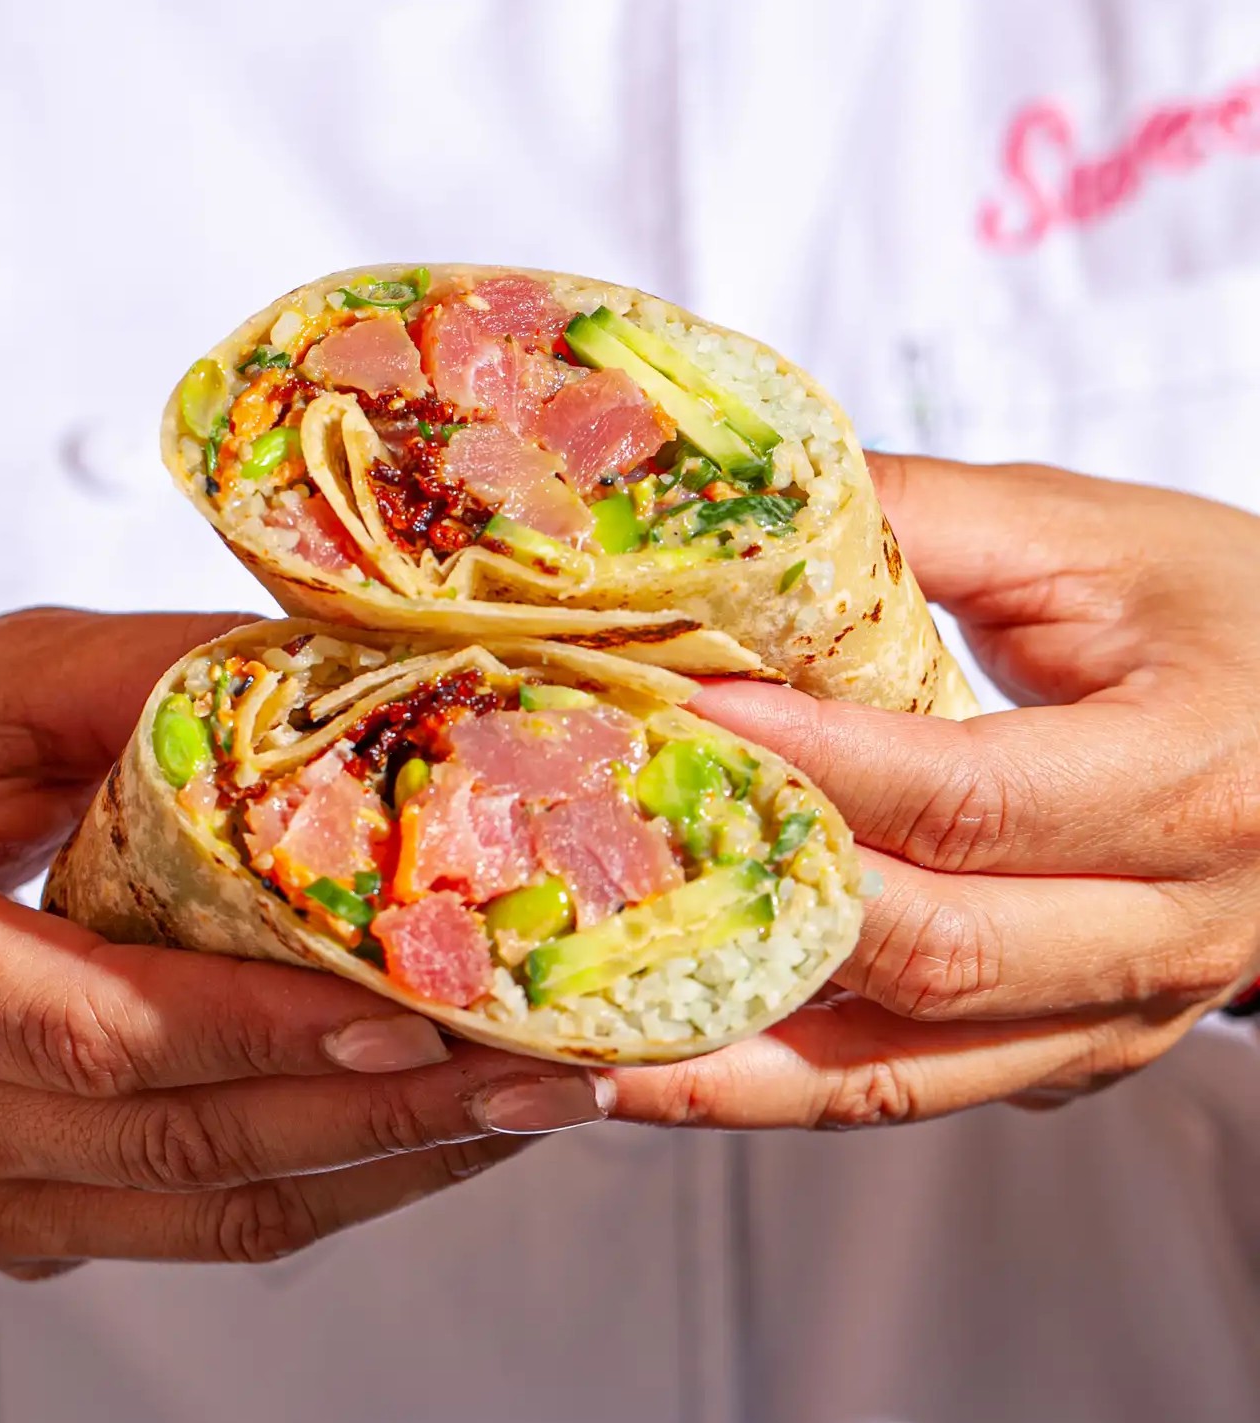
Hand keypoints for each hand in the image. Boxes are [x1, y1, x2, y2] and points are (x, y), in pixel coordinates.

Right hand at [0, 610, 607, 1277]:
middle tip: (547, 1070)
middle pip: (177, 1138)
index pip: (88, 1027)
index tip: (413, 1018)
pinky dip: (332, 1178)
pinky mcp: (16, 1214)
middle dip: (383, 1113)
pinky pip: (198, 1219)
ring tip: (532, 1104)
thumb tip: (342, 666)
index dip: (258, 1032)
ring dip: (388, 1165)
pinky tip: (432, 1122)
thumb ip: (142, 672)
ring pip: (209, 1207)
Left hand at [612, 456, 1259, 1128]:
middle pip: (928, 956)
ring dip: (730, 1074)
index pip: (962, 797)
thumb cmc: (1235, 618)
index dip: (808, 763)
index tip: (672, 715)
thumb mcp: (1099, 541)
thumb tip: (737, 516)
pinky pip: (913, 1087)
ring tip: (576, 1061)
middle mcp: (1164, 929)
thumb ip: (925, 522)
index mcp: (1189, 781)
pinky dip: (782, 1086)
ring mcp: (1117, 1017)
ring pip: (903, 1075)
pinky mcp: (1072, 1052)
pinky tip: (665, 1067)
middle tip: (583, 895)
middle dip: (747, 922)